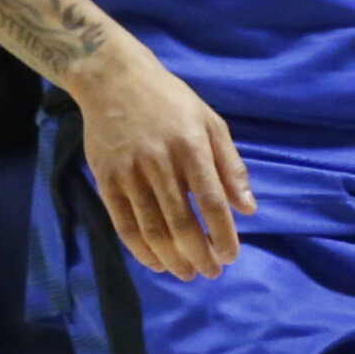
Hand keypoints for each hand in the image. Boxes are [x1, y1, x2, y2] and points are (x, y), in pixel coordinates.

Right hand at [72, 43, 255, 280]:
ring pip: (152, 228)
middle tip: (212, 272)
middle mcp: (161, 162)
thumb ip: (230, 165)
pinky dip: (140, 249)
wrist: (114, 80)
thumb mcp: (210, 122)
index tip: (231, 256)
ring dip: (172, 258)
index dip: (223, 234)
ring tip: (188, 273)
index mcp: (192, 146)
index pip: (211, 201)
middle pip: (181, 222)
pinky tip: (156, 262)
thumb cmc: (171, 101)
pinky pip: (123, 224)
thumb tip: (248, 208)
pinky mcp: (106, 180)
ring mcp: (130, 172)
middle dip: (200, 254)